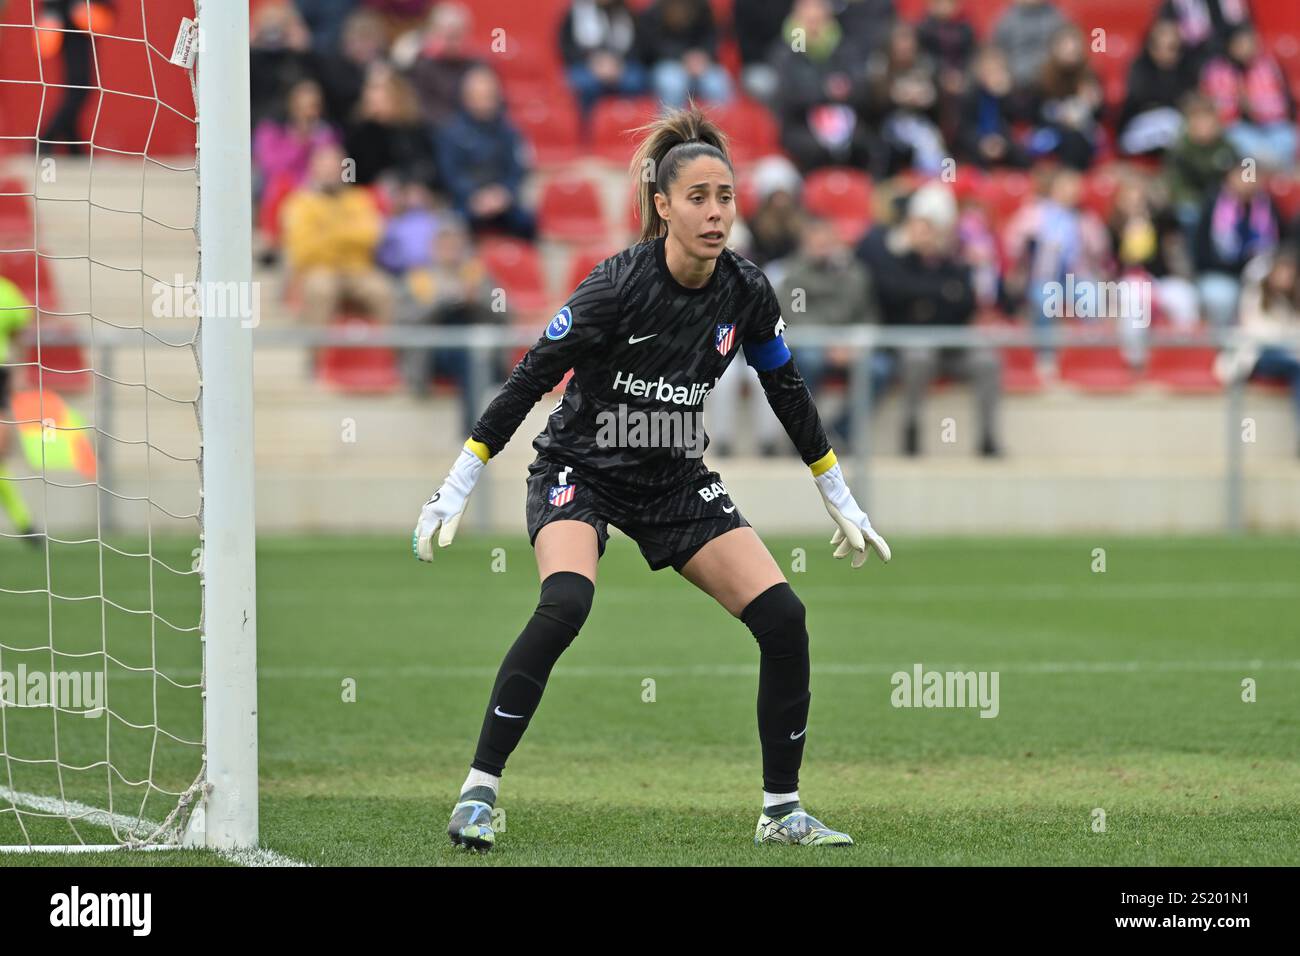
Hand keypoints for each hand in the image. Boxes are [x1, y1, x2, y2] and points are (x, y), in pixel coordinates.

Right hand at [413, 445, 486, 560]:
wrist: (458, 483)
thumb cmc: (457, 501)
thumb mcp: (455, 518)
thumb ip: (448, 532)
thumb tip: (444, 546)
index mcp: (430, 519)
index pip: (424, 540)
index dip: (425, 552)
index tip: (430, 561)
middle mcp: (425, 516)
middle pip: (419, 536)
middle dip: (421, 549)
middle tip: (425, 560)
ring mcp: (426, 511)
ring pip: (420, 529)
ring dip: (421, 541)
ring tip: (424, 551)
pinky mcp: (430, 508)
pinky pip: (423, 523)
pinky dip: (423, 532)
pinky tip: (426, 534)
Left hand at [813, 462, 890, 567]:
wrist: (830, 485)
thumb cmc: (836, 503)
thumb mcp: (842, 520)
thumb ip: (851, 534)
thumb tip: (860, 549)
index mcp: (861, 524)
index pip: (874, 540)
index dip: (881, 550)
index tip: (886, 560)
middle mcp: (860, 522)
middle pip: (863, 541)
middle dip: (859, 555)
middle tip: (854, 566)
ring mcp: (852, 519)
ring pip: (852, 536)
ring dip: (845, 547)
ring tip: (836, 555)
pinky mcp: (844, 515)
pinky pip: (844, 529)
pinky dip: (840, 537)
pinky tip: (833, 542)